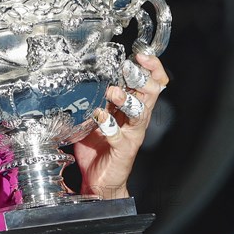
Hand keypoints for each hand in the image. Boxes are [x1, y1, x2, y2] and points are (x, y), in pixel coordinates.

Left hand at [73, 54, 169, 199]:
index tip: (140, 53)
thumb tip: (83, 77)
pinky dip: (109, 125)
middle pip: (151, 93)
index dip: (150, 67)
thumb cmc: (98, 146)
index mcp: (132, 107)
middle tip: (128, 68)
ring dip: (127, 99)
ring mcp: (132, 134)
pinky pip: (119, 136)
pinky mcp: (123, 150)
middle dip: (141, 78)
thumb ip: (95, 98)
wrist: (99, 179)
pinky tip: (100, 116)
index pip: (150, 82)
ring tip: (114, 91)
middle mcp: (136, 119)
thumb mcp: (96, 116)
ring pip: (139, 112)